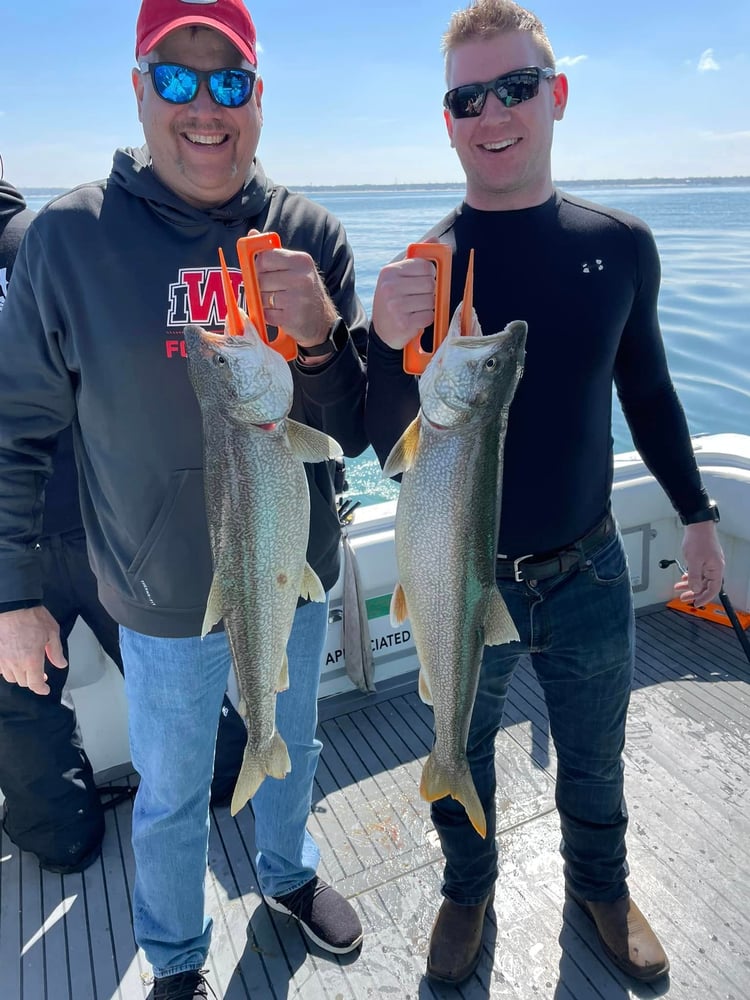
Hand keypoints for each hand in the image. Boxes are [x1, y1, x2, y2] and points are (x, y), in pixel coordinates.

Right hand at [0, 606, 66, 694]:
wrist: (13, 606)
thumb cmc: (32, 616)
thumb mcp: (52, 633)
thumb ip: (56, 652)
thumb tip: (61, 664)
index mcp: (32, 660)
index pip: (35, 684)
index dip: (41, 689)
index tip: (45, 689)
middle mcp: (15, 663)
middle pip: (23, 682)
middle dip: (33, 680)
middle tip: (40, 674)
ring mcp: (3, 659)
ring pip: (10, 677)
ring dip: (20, 675)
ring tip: (26, 667)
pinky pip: (0, 669)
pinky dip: (6, 669)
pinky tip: (12, 662)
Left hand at [251, 231, 337, 349]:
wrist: (322, 321)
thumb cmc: (303, 290)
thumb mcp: (294, 267)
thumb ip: (272, 252)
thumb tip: (252, 234)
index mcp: (301, 260)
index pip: (265, 258)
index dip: (259, 267)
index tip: (264, 273)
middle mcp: (302, 278)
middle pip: (260, 279)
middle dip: (260, 287)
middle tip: (273, 291)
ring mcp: (298, 299)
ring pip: (262, 297)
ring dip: (264, 302)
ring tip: (278, 303)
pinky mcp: (293, 318)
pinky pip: (267, 314)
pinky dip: (269, 316)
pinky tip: (281, 314)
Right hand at [371, 257, 437, 349]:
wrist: (382, 332)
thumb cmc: (394, 300)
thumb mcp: (400, 277)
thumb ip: (417, 259)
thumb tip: (435, 240)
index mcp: (390, 272)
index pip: (425, 266)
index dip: (430, 274)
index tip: (423, 281)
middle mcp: (390, 287)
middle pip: (431, 283)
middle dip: (430, 292)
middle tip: (418, 298)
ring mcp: (395, 306)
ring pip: (431, 300)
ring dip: (429, 307)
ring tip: (415, 310)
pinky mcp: (403, 323)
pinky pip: (429, 316)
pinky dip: (427, 319)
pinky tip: (415, 320)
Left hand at [674, 522, 724, 606]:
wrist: (697, 525)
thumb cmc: (698, 539)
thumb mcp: (694, 561)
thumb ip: (694, 577)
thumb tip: (694, 589)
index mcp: (716, 569)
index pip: (713, 589)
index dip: (704, 598)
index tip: (695, 603)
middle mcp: (715, 567)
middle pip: (705, 585)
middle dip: (693, 592)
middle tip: (683, 598)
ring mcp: (709, 563)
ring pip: (700, 578)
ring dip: (689, 584)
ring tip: (679, 588)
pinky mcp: (704, 558)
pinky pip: (698, 571)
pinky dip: (690, 576)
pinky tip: (684, 578)